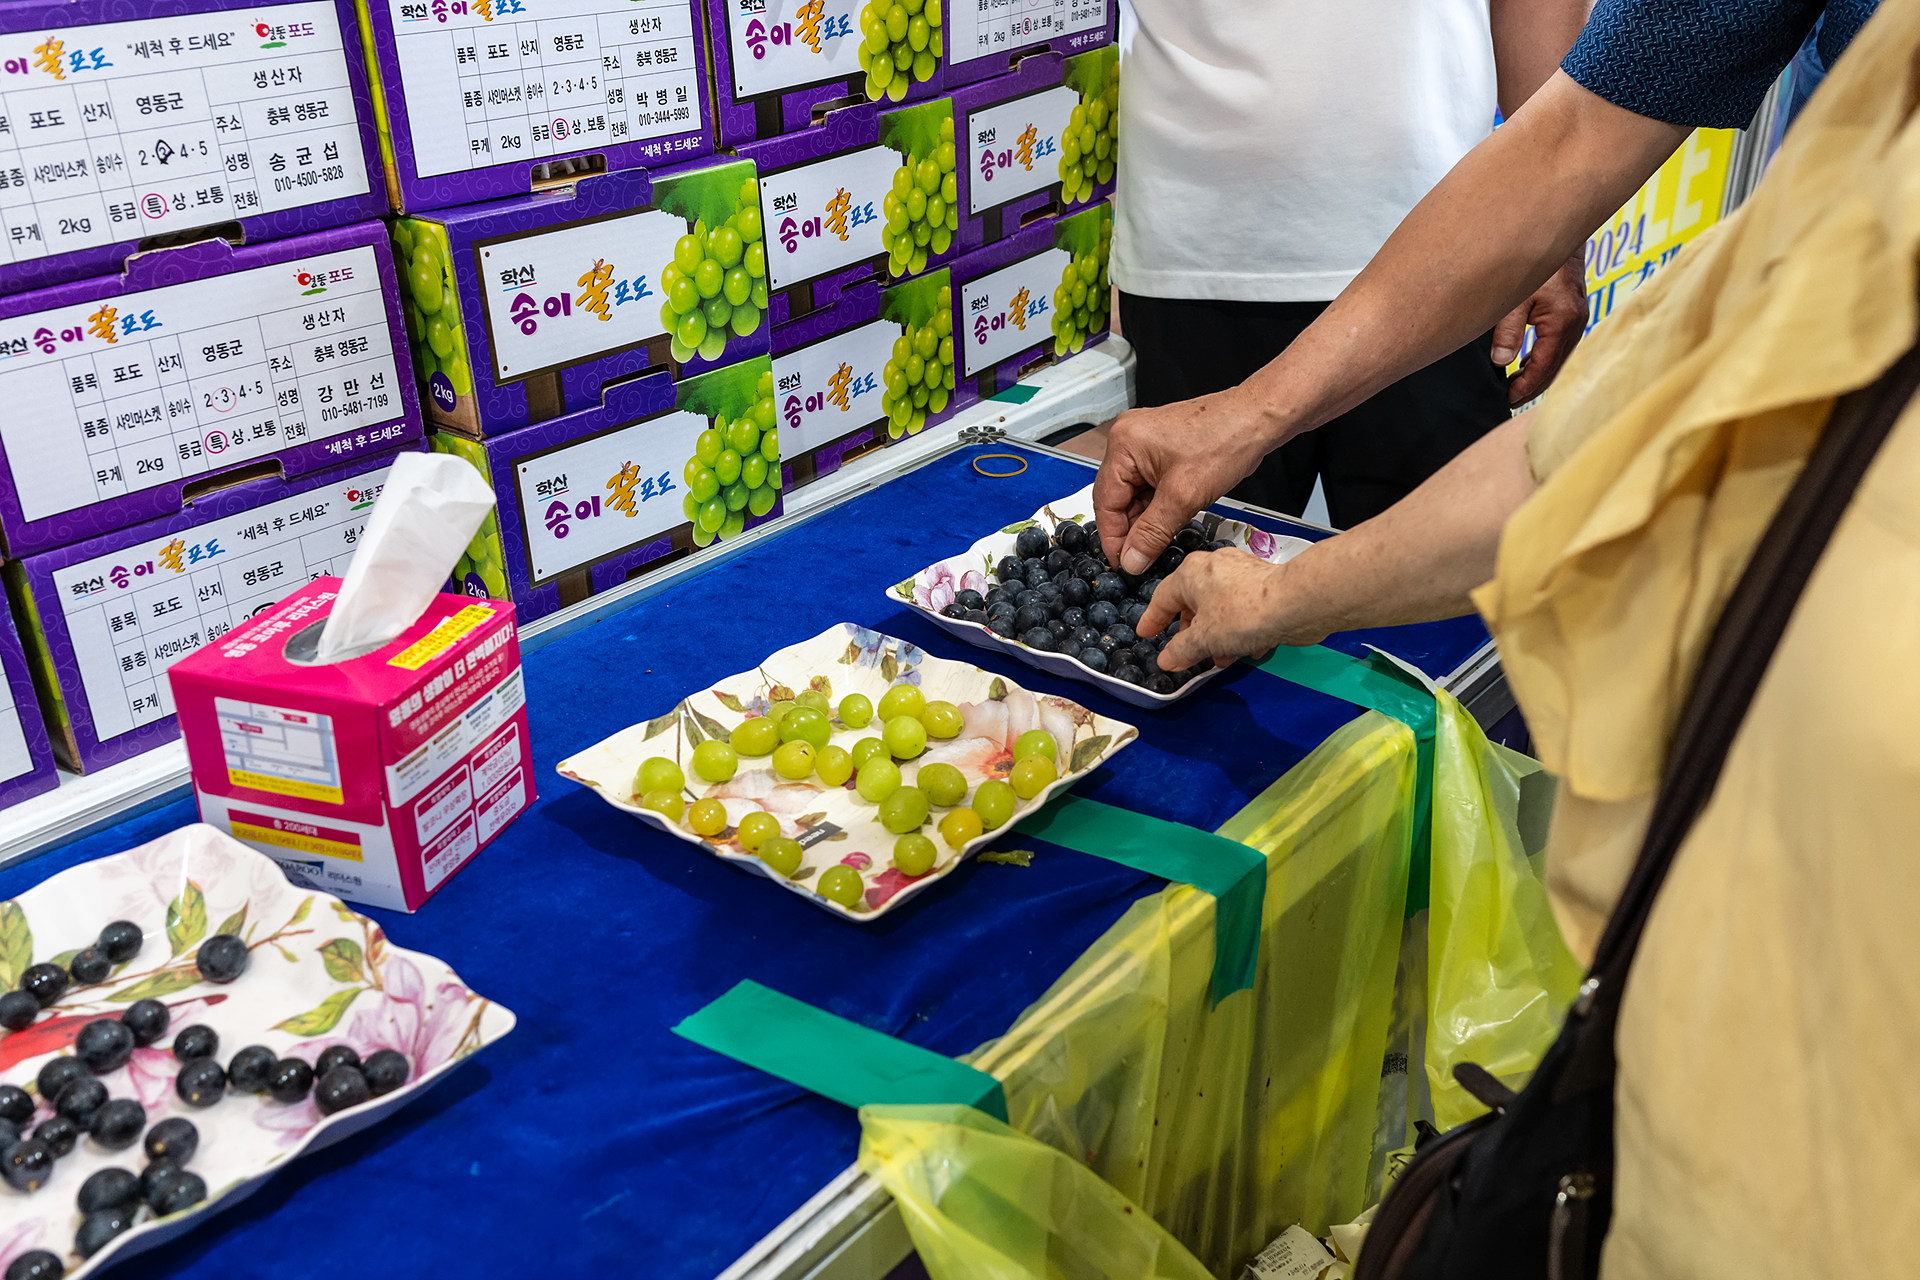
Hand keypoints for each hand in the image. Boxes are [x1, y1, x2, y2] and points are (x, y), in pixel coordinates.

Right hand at [1092, 388, 1274, 575]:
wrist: (1258, 419)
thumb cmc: (1227, 439)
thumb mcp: (1184, 497)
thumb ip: (1152, 533)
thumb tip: (1132, 560)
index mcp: (1123, 444)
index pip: (1105, 502)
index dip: (1113, 538)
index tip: (1124, 564)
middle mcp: (1127, 439)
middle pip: (1117, 498)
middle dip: (1131, 530)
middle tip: (1142, 558)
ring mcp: (1144, 443)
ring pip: (1134, 494)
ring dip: (1146, 520)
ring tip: (1159, 540)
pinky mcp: (1160, 450)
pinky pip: (1149, 485)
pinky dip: (1157, 506)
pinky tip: (1169, 520)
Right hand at [1138, 548, 1334, 672]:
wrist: (1294, 603)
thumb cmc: (1242, 613)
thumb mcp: (1203, 639)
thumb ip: (1180, 650)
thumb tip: (1167, 659)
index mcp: (1191, 572)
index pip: (1162, 597)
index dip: (1152, 620)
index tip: (1147, 633)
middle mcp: (1214, 567)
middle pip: (1192, 603)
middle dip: (1192, 633)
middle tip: (1189, 653)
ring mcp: (1241, 573)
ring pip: (1219, 608)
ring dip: (1217, 636)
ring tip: (1222, 658)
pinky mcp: (1263, 584)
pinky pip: (1242, 609)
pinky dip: (1240, 630)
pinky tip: (1247, 648)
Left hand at [1489, 252, 1586, 404]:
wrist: (1559, 233)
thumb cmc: (1538, 262)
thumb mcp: (1516, 297)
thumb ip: (1508, 331)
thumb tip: (1501, 362)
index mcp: (1562, 323)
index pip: (1544, 366)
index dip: (1526, 386)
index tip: (1508, 399)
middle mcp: (1575, 324)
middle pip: (1555, 367)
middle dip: (1533, 386)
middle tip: (1510, 399)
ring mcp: (1577, 318)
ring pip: (1558, 357)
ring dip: (1538, 373)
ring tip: (1514, 386)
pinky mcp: (1573, 313)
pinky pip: (1560, 344)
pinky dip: (1544, 357)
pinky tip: (1526, 362)